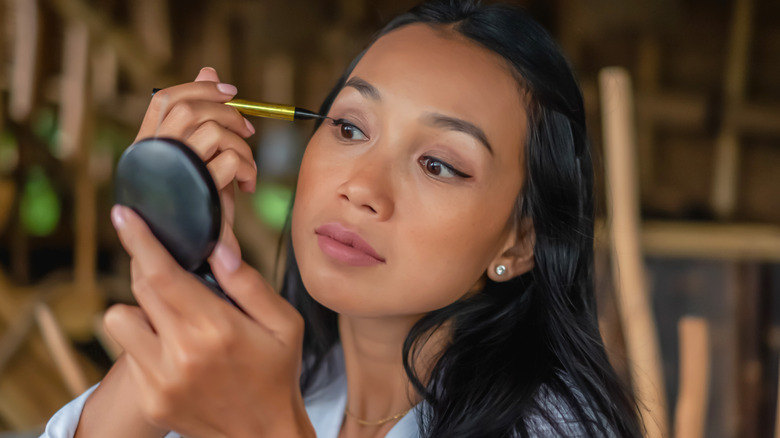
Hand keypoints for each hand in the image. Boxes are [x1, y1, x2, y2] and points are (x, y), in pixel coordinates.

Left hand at [104, 205, 313, 437]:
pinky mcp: (150, 397)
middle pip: (138, 288)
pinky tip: (174, 349)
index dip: (139, 239)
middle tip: (168, 267)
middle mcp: (182, 353)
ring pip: (119, 319)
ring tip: (172, 318)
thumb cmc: (277, 374)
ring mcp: (161, 379)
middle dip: (147, 266)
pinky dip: (144, 342)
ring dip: (140, 309)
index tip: (123, 214)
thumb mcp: (284, 324)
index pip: (162, 272)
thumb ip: (249, 283)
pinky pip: (127, 353)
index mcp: (217, 328)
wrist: (264, 436)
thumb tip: (218, 248)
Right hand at [137, 66, 255, 263]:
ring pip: (212, 131)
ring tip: (246, 167)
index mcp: (148, 149)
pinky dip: (248, 168)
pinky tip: (248, 186)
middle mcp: (153, 158)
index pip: (165, 99)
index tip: (231, 92)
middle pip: (190, 109)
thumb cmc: (199, 205)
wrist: (194, 258)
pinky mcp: (197, 192)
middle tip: (247, 131)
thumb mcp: (202, 159)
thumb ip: (204, 117)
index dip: (198, 86)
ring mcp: (173, 174)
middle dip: (227, 112)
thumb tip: (209, 68)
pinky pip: (229, 160)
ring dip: (240, 145)